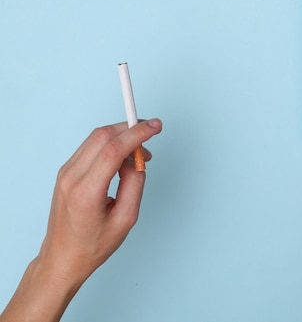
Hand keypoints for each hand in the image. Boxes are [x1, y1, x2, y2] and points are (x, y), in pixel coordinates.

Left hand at [0, 119, 161, 321]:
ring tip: (140, 154)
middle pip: (103, 135)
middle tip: (152, 133)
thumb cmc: (93, 245)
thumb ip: (135, 184)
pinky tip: (124, 158)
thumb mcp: (126, 219)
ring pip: (96, 137)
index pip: (113, 149)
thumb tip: (138, 159)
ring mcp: (65, 172)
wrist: (63, 257)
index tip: (155, 126)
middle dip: (131, 129)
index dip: (137, 133)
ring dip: (122, 136)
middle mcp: (71, 177)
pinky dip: (111, 145)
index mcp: (86, 192)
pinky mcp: (66, 171)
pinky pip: (91, 147)